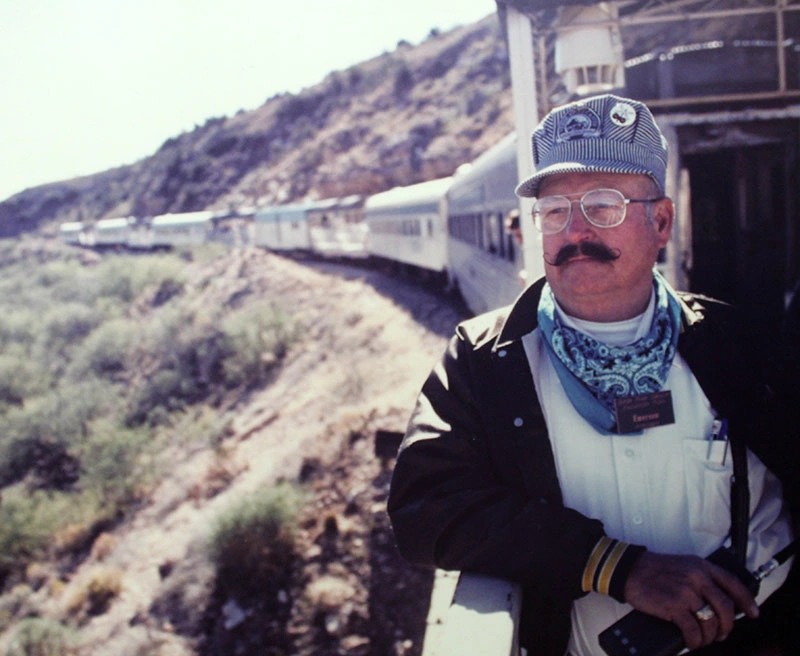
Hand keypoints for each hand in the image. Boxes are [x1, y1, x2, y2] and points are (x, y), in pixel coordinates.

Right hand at [623, 551, 758, 650]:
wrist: (628, 570)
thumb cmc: (653, 570)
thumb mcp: (682, 565)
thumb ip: (700, 578)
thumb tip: (718, 603)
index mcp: (700, 566)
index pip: (732, 583)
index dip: (747, 600)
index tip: (753, 613)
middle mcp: (697, 577)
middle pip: (726, 607)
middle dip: (728, 626)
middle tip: (722, 633)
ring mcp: (686, 592)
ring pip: (711, 622)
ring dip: (710, 636)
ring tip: (703, 638)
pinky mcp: (674, 606)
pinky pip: (694, 631)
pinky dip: (695, 641)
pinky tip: (691, 641)